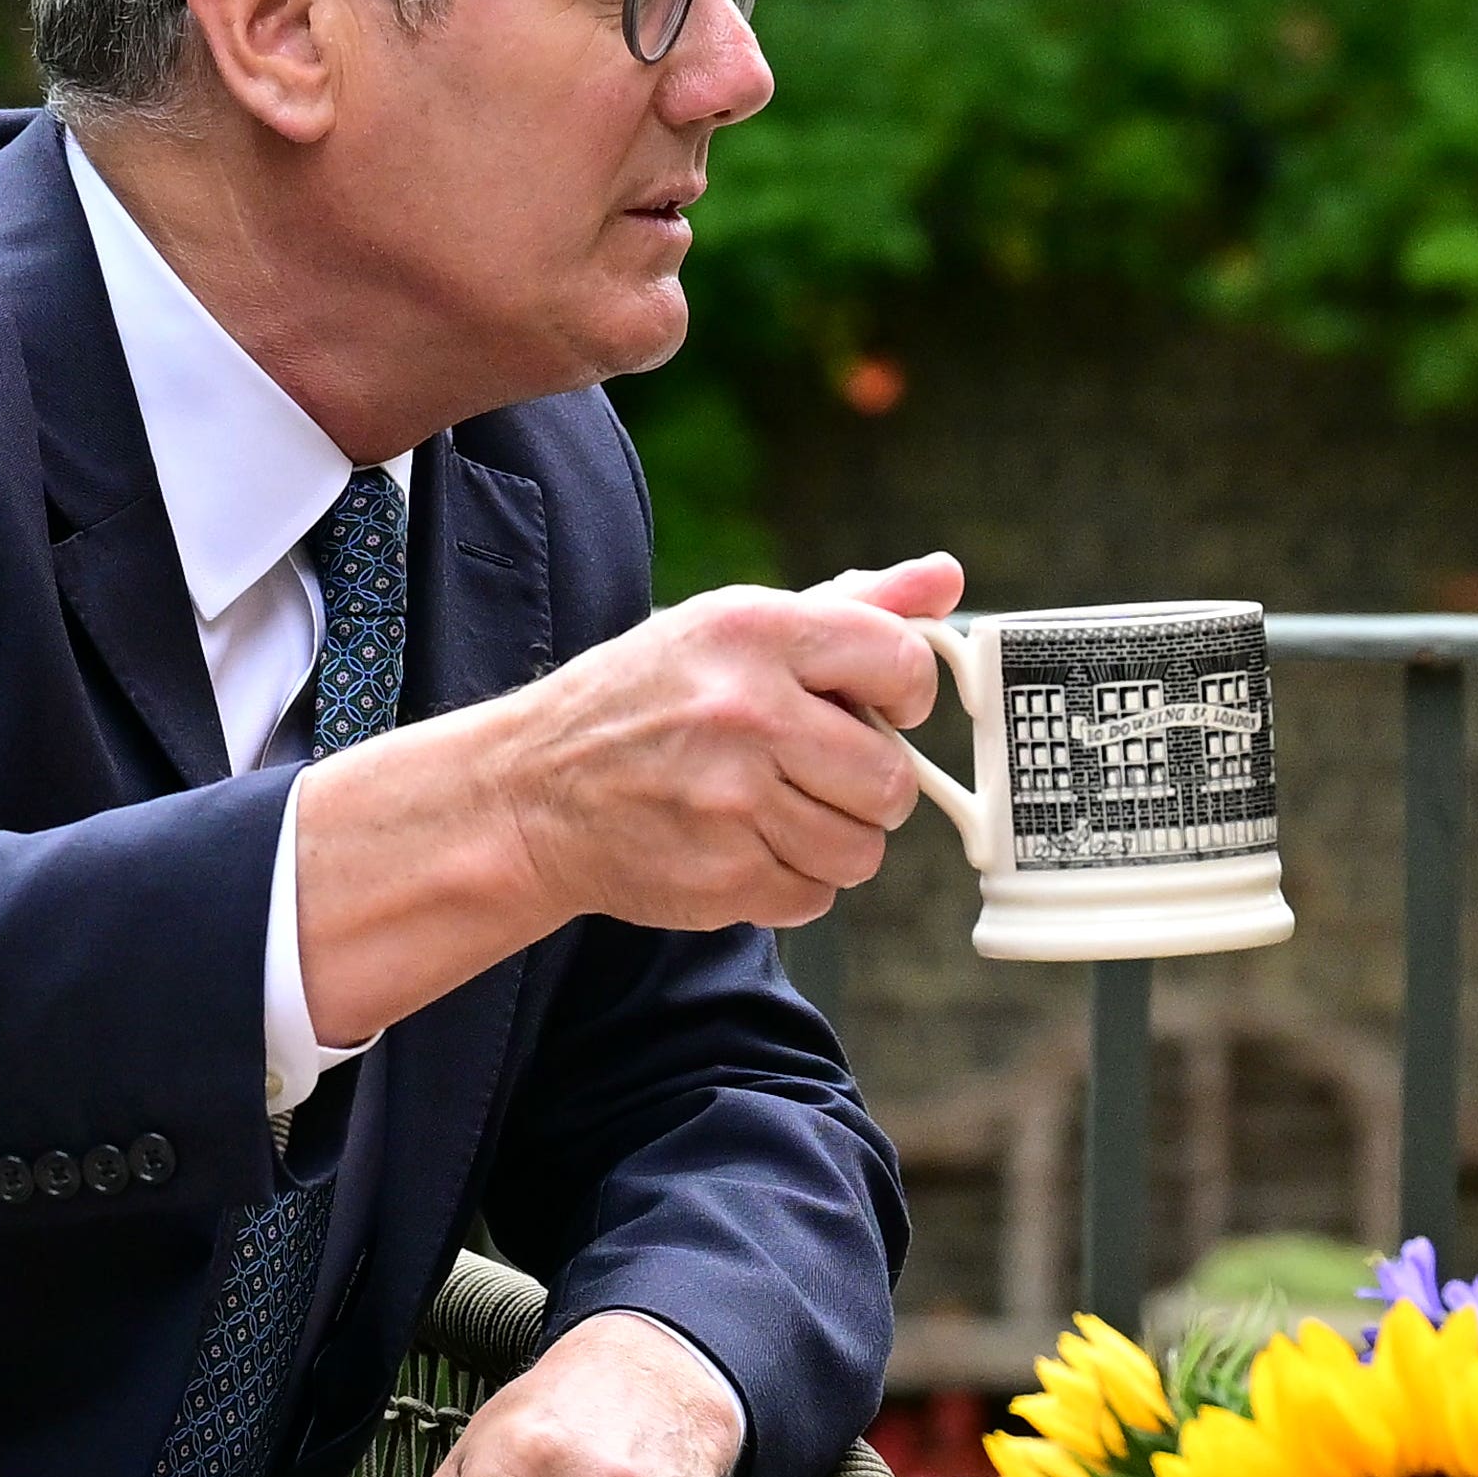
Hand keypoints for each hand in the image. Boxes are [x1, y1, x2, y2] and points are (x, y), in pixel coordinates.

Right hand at [294, 554, 960, 1043]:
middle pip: (891, 778)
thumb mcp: (730, 626)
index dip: (906, 695)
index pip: (901, 662)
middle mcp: (745, 712)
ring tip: (774, 808)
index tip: (878, 706)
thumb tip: (945, 580)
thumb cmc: (644, 700)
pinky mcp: (722, 876)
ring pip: (862, 849)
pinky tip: (744, 845)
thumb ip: (850, 605)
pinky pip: (816, 896)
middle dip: (868, 783)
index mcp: (754, 632)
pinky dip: (792, 881)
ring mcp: (732, 801)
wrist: (532, 792)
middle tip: (817, 770)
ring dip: (832, 838)